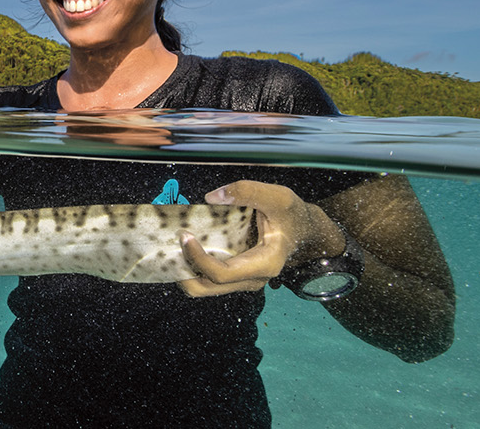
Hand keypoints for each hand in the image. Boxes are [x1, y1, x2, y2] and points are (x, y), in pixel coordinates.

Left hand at [177, 180, 346, 296]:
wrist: (306, 231)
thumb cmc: (293, 216)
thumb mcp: (279, 198)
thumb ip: (249, 191)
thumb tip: (212, 197)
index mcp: (264, 265)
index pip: (221, 274)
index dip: (197, 258)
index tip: (185, 235)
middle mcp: (252, 279)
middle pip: (205, 288)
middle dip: (182, 269)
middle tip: (172, 243)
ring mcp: (243, 280)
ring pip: (203, 286)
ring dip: (185, 268)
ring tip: (174, 243)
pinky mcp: (236, 274)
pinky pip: (207, 277)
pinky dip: (192, 264)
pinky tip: (186, 243)